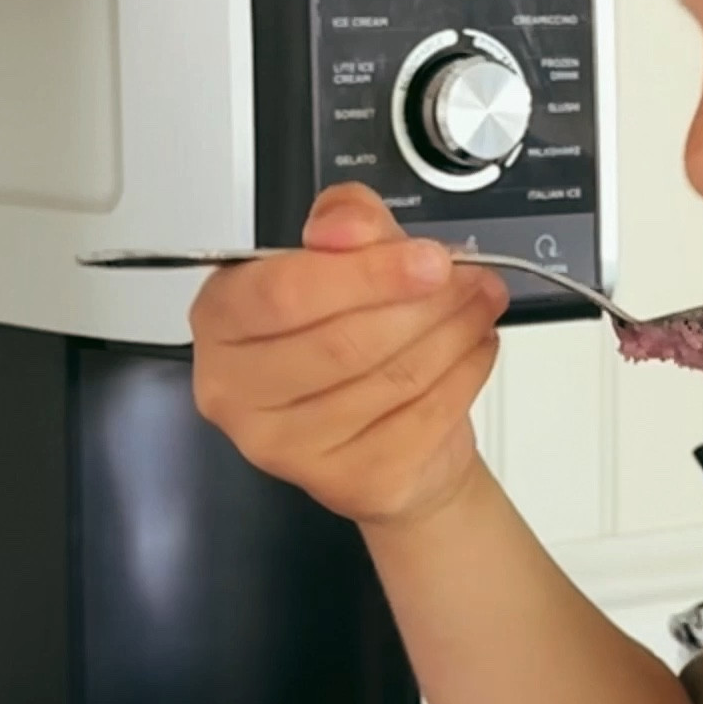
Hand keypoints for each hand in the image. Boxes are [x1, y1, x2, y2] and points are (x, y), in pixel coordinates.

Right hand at [191, 185, 505, 534]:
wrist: (385, 434)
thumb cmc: (352, 338)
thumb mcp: (351, 257)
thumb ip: (348, 223)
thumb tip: (344, 225)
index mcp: (222, 319)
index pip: (282, 293)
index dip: (365, 274)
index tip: (429, 259)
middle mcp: (235, 389)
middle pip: (340, 341)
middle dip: (423, 304)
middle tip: (471, 279)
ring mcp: (284, 446)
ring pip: (388, 379)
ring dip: (452, 333)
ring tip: (479, 305)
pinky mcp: (343, 480)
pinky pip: (420, 418)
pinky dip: (463, 375)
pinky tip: (474, 348)